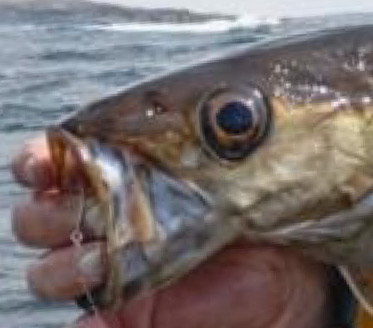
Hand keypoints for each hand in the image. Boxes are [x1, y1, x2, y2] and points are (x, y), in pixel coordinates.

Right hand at [11, 136, 332, 327]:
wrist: (291, 268)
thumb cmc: (262, 199)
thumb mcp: (242, 163)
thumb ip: (220, 138)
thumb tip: (223, 108)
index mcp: (122, 171)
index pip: (55, 161)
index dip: (40, 159)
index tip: (48, 158)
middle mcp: (106, 217)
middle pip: (38, 217)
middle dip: (48, 214)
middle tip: (88, 211)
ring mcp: (110, 269)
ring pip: (48, 271)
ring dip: (63, 266)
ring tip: (102, 261)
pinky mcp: (126, 315)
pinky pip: (86, 325)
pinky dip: (87, 326)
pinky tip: (96, 321)